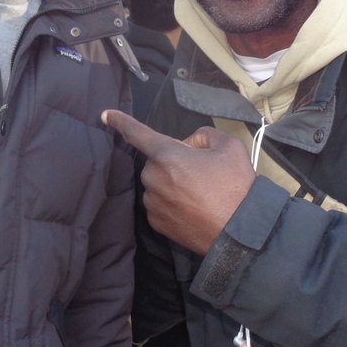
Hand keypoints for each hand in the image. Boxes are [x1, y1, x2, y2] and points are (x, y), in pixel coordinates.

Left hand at [103, 110, 255, 255]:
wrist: (241, 232)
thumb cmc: (235, 186)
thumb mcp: (229, 147)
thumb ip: (204, 135)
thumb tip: (189, 144)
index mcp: (167, 155)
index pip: (137, 133)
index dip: (121, 121)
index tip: (105, 115)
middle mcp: (153, 178)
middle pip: (156, 162)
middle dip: (173, 162)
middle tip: (200, 172)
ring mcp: (153, 202)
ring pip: (157, 184)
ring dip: (172, 183)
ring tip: (200, 194)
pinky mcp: (156, 222)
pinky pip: (159, 204)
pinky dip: (171, 202)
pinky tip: (193, 208)